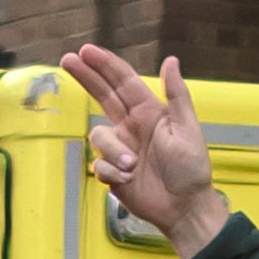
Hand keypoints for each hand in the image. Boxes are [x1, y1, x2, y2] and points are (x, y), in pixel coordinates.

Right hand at [62, 48, 230, 256]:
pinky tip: (127, 181)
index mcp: (149, 112)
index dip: (105, 65)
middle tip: (66, 59)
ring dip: (112, 151)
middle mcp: (131, 126)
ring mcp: (120, 149)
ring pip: (99, 137)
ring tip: (132, 167)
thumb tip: (170, 60)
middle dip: (86, 77)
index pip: (123, 82)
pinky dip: (111, 172)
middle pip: (103, 96)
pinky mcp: (112, 173)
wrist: (184, 207)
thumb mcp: (187, 128)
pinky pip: (99, 165)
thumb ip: (177, 95)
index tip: (86, 51)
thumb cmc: (191, 167)